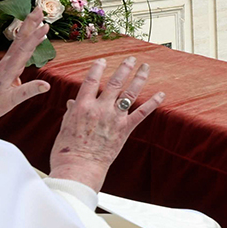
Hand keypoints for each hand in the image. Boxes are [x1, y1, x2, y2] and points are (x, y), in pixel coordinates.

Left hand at [0, 8, 53, 123]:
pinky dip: (26, 36)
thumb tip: (46, 85)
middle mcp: (8, 61)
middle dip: (30, 23)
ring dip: (28, 26)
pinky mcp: (9, 63)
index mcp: (9, 69)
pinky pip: (19, 46)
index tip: (45, 26)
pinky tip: (31, 31)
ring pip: (19, 40)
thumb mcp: (11, 101)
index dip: (35, 38)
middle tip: (38, 8)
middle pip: (20, 38)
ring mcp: (7, 61)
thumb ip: (29, 91)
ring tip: (37, 13)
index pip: (25, 50)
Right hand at [49, 55, 163, 192]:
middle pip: (114, 83)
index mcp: (82, 106)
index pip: (91, 80)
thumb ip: (71, 112)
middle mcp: (100, 108)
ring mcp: (114, 118)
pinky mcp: (125, 130)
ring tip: (145, 67)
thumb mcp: (65, 127)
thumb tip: (72, 102)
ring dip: (139, 78)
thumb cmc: (67, 151)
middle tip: (131, 58)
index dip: (97, 68)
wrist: (79, 168)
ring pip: (129, 93)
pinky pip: (141, 113)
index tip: (102, 60)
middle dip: (124, 68)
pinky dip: (152, 103)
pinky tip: (161, 94)